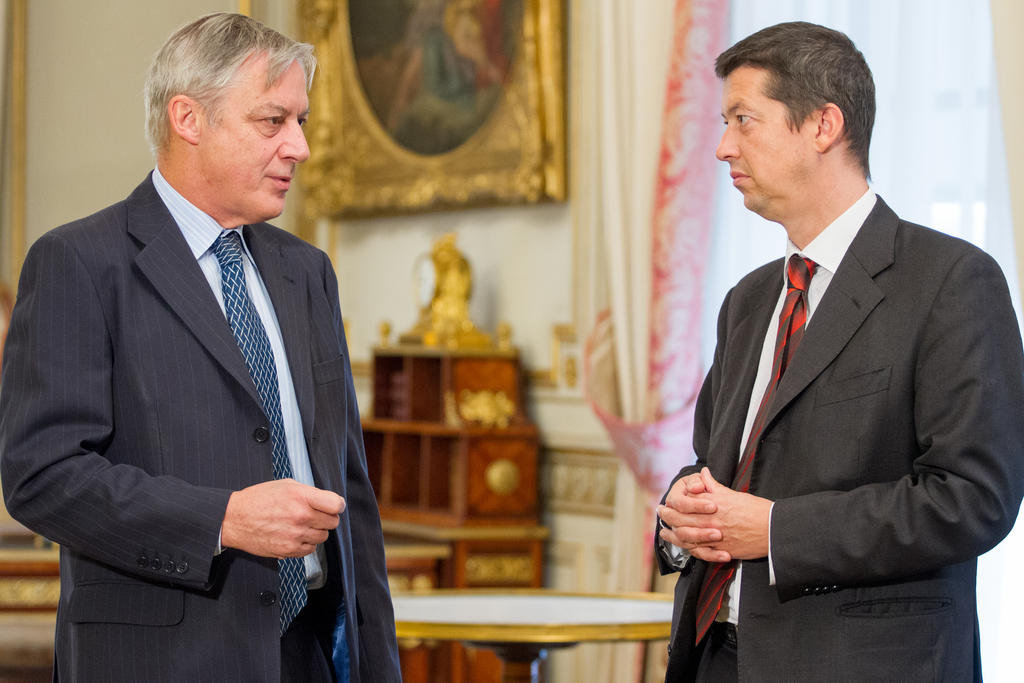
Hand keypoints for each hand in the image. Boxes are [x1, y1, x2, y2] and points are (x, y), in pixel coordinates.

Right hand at [221, 479, 344, 558]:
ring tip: (301, 524)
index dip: (337, 505)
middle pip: (332, 522)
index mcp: (301, 497)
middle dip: (326, 518)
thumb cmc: (259, 499)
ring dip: (316, 531)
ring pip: (323, 537)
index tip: (333, 506)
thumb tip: (328, 502)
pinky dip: (306, 544)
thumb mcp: (286, 485)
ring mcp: (295, 535)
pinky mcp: (289, 550)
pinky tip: (295, 535)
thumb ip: (309, 493)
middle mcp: (301, 516)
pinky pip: (310, 549)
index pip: (336, 505)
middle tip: (315, 515)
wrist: (234, 518)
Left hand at [659, 467, 772, 561]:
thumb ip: (714, 486)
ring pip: (686, 537)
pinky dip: (688, 549)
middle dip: (667, 516)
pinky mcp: (720, 550)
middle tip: (660, 513)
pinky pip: (699, 551)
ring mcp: (714, 537)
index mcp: (713, 504)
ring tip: (664, 533)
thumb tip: (703, 474)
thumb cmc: (756, 510)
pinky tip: (682, 547)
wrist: (772, 530)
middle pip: (681, 519)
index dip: (674, 502)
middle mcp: (710, 520)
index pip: (686, 502)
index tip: (667, 502)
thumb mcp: (733, 494)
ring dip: (672, 535)